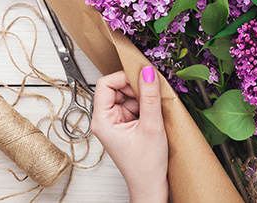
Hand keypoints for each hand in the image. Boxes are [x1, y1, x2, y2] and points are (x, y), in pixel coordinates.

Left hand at [91, 67, 168, 202]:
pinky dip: (145, 105)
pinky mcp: (124, 125)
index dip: (124, 77)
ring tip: (154, 109)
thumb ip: (150, 96)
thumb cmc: (146, 165)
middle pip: (116, 88)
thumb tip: (147, 72)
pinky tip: (153, 115)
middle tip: (152, 93)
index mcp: (102, 120)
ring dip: (142, 97)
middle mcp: (105, 120)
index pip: (106, 84)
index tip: (142, 77)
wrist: (151, 185)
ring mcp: (115, 122)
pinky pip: (133, 105)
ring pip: (126, 96)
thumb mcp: (151, 126)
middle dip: (135, 87)